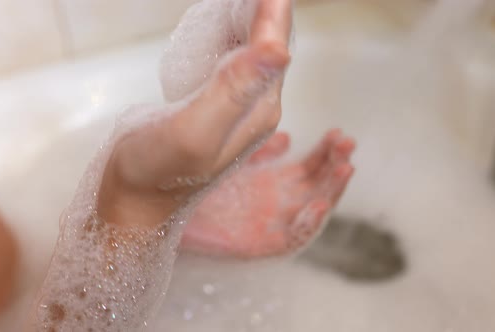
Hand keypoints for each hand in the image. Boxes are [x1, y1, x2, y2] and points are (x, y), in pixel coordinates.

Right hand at [97, 0, 293, 227]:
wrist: (134, 201)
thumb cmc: (156, 171)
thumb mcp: (195, 131)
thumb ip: (234, 90)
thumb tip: (278, 49)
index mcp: (259, 110)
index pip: (275, 47)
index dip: (271, 8)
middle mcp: (257, 109)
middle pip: (270, 47)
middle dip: (264, 11)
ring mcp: (239, 110)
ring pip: (254, 54)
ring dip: (250, 21)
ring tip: (240, 0)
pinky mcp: (219, 109)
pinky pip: (235, 64)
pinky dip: (232, 38)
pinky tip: (223, 26)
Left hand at [181, 129, 355, 257]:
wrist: (147, 201)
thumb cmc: (179, 170)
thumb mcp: (222, 146)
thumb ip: (254, 144)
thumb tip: (287, 135)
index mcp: (265, 176)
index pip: (307, 166)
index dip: (326, 152)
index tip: (338, 133)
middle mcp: (269, 198)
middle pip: (314, 185)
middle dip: (334, 165)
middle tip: (347, 144)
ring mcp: (264, 220)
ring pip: (309, 208)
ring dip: (330, 190)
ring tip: (344, 167)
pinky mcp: (255, 242)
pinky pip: (289, 237)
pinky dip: (307, 223)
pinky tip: (317, 204)